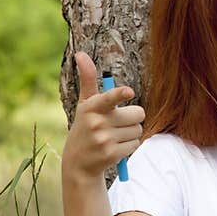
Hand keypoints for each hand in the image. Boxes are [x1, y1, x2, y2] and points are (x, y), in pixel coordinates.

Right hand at [61, 52, 144, 183]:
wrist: (78, 162)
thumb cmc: (85, 126)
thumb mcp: (85, 104)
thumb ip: (88, 79)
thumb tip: (81, 53)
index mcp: (91, 107)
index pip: (108, 98)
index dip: (119, 94)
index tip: (128, 91)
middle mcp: (97, 123)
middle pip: (138, 114)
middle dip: (132, 118)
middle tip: (116, 124)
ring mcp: (104, 139)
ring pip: (138, 130)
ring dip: (130, 133)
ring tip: (113, 137)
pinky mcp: (112, 154)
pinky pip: (135, 144)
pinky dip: (129, 146)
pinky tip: (115, 148)